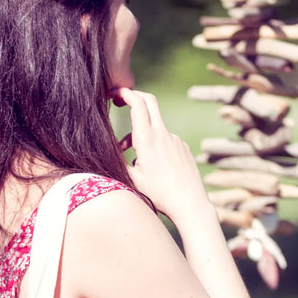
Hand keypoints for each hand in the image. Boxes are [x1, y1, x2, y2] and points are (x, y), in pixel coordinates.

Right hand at [114, 87, 212, 224]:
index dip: (125, 93)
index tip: (114, 93)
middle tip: (122, 101)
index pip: (138, 103)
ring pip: (155, 126)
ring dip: (141, 133)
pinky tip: (154, 166)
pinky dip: (155, 145)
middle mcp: (163, 135)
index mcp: (148, 140)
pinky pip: (165, 139)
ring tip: (133, 158)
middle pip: (149, 101)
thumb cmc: (160, 195)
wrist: (190, 204)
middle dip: (134, 97)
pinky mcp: (183, 147)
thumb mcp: (133, 180)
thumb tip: (106, 152)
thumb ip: (118, 162)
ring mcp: (175, 140)